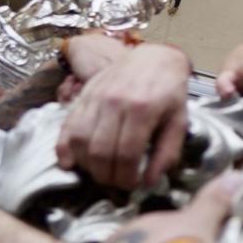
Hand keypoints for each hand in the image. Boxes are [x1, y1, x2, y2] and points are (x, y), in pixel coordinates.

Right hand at [56, 42, 191, 189]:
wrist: (153, 58)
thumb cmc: (169, 92)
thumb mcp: (179, 120)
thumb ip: (167, 152)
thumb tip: (150, 182)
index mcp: (142, 109)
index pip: (126, 153)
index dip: (126, 176)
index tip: (131, 185)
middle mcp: (114, 103)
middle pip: (100, 151)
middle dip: (106, 175)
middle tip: (116, 182)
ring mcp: (95, 99)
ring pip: (80, 142)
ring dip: (86, 165)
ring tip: (101, 172)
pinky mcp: (83, 97)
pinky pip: (66, 127)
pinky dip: (63, 149)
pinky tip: (70, 163)